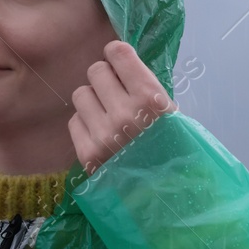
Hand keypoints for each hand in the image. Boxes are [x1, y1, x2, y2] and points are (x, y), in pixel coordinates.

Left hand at [67, 40, 177, 174]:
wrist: (168, 194)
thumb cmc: (174, 148)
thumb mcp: (171, 112)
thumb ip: (145, 86)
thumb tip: (119, 62)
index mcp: (151, 98)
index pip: (118, 53)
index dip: (116, 56)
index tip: (118, 63)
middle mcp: (124, 113)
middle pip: (95, 71)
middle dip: (104, 79)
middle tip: (114, 93)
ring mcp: (103, 134)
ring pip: (80, 94)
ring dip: (92, 101)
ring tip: (107, 116)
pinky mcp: (87, 153)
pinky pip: (74, 121)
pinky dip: (85, 125)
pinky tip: (100, 135)